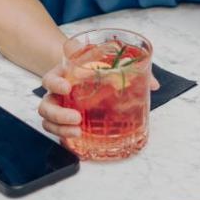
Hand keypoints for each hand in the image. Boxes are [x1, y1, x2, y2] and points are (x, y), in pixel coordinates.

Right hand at [39, 62, 158, 138]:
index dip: (55, 83)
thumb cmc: (95, 65)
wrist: (84, 69)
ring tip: (77, 132)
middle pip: (46, 105)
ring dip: (60, 128)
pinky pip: (57, 130)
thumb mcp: (107, 60)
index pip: (50, 79)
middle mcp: (57, 92)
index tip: (67, 87)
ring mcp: (60, 107)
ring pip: (48, 121)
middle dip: (58, 114)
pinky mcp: (64, 120)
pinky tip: (77, 138)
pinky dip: (64, 135)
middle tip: (76, 118)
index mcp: (63, 74)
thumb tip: (153, 84)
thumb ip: (129, 68)